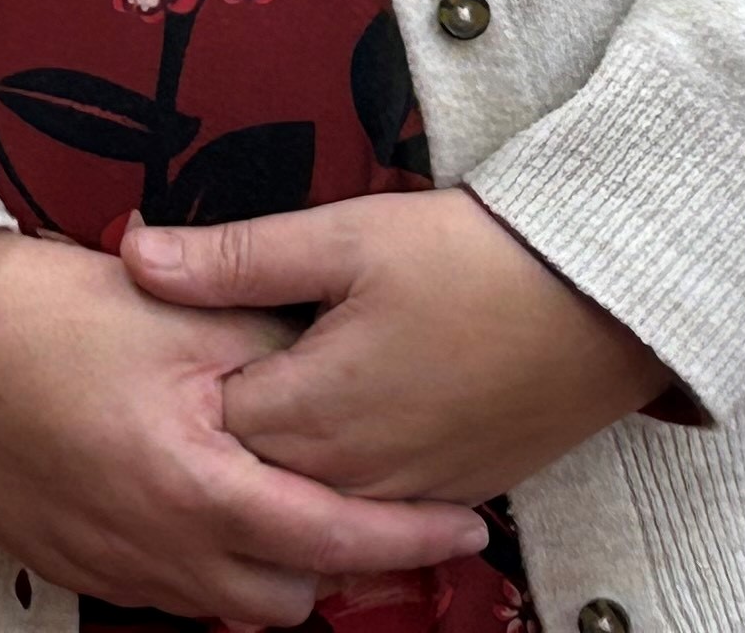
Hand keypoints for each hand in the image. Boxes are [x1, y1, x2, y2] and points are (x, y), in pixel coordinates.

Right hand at [0, 232, 491, 624]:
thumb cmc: (44, 310)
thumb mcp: (181, 311)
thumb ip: (271, 355)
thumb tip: (338, 380)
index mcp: (195, 488)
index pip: (335, 540)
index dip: (410, 539)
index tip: (465, 528)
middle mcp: (153, 548)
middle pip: (285, 603)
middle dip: (335, 569)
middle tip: (365, 512)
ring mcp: (103, 564)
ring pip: (219, 606)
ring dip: (263, 569)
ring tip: (279, 504)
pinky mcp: (62, 560)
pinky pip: (156, 589)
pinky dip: (194, 561)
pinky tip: (192, 502)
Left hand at [121, 192, 670, 503]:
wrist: (609, 301)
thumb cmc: (475, 258)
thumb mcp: (345, 237)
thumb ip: (234, 258)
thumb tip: (135, 256)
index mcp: (314, 411)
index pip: (208, 424)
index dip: (179, 385)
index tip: (156, 352)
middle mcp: (356, 473)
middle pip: (255, 474)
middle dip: (219, 433)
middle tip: (191, 385)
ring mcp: (410, 492)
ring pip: (314, 500)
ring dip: (282, 466)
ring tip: (259, 411)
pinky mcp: (457, 492)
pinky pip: (375, 508)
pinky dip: (344, 484)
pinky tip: (335, 439)